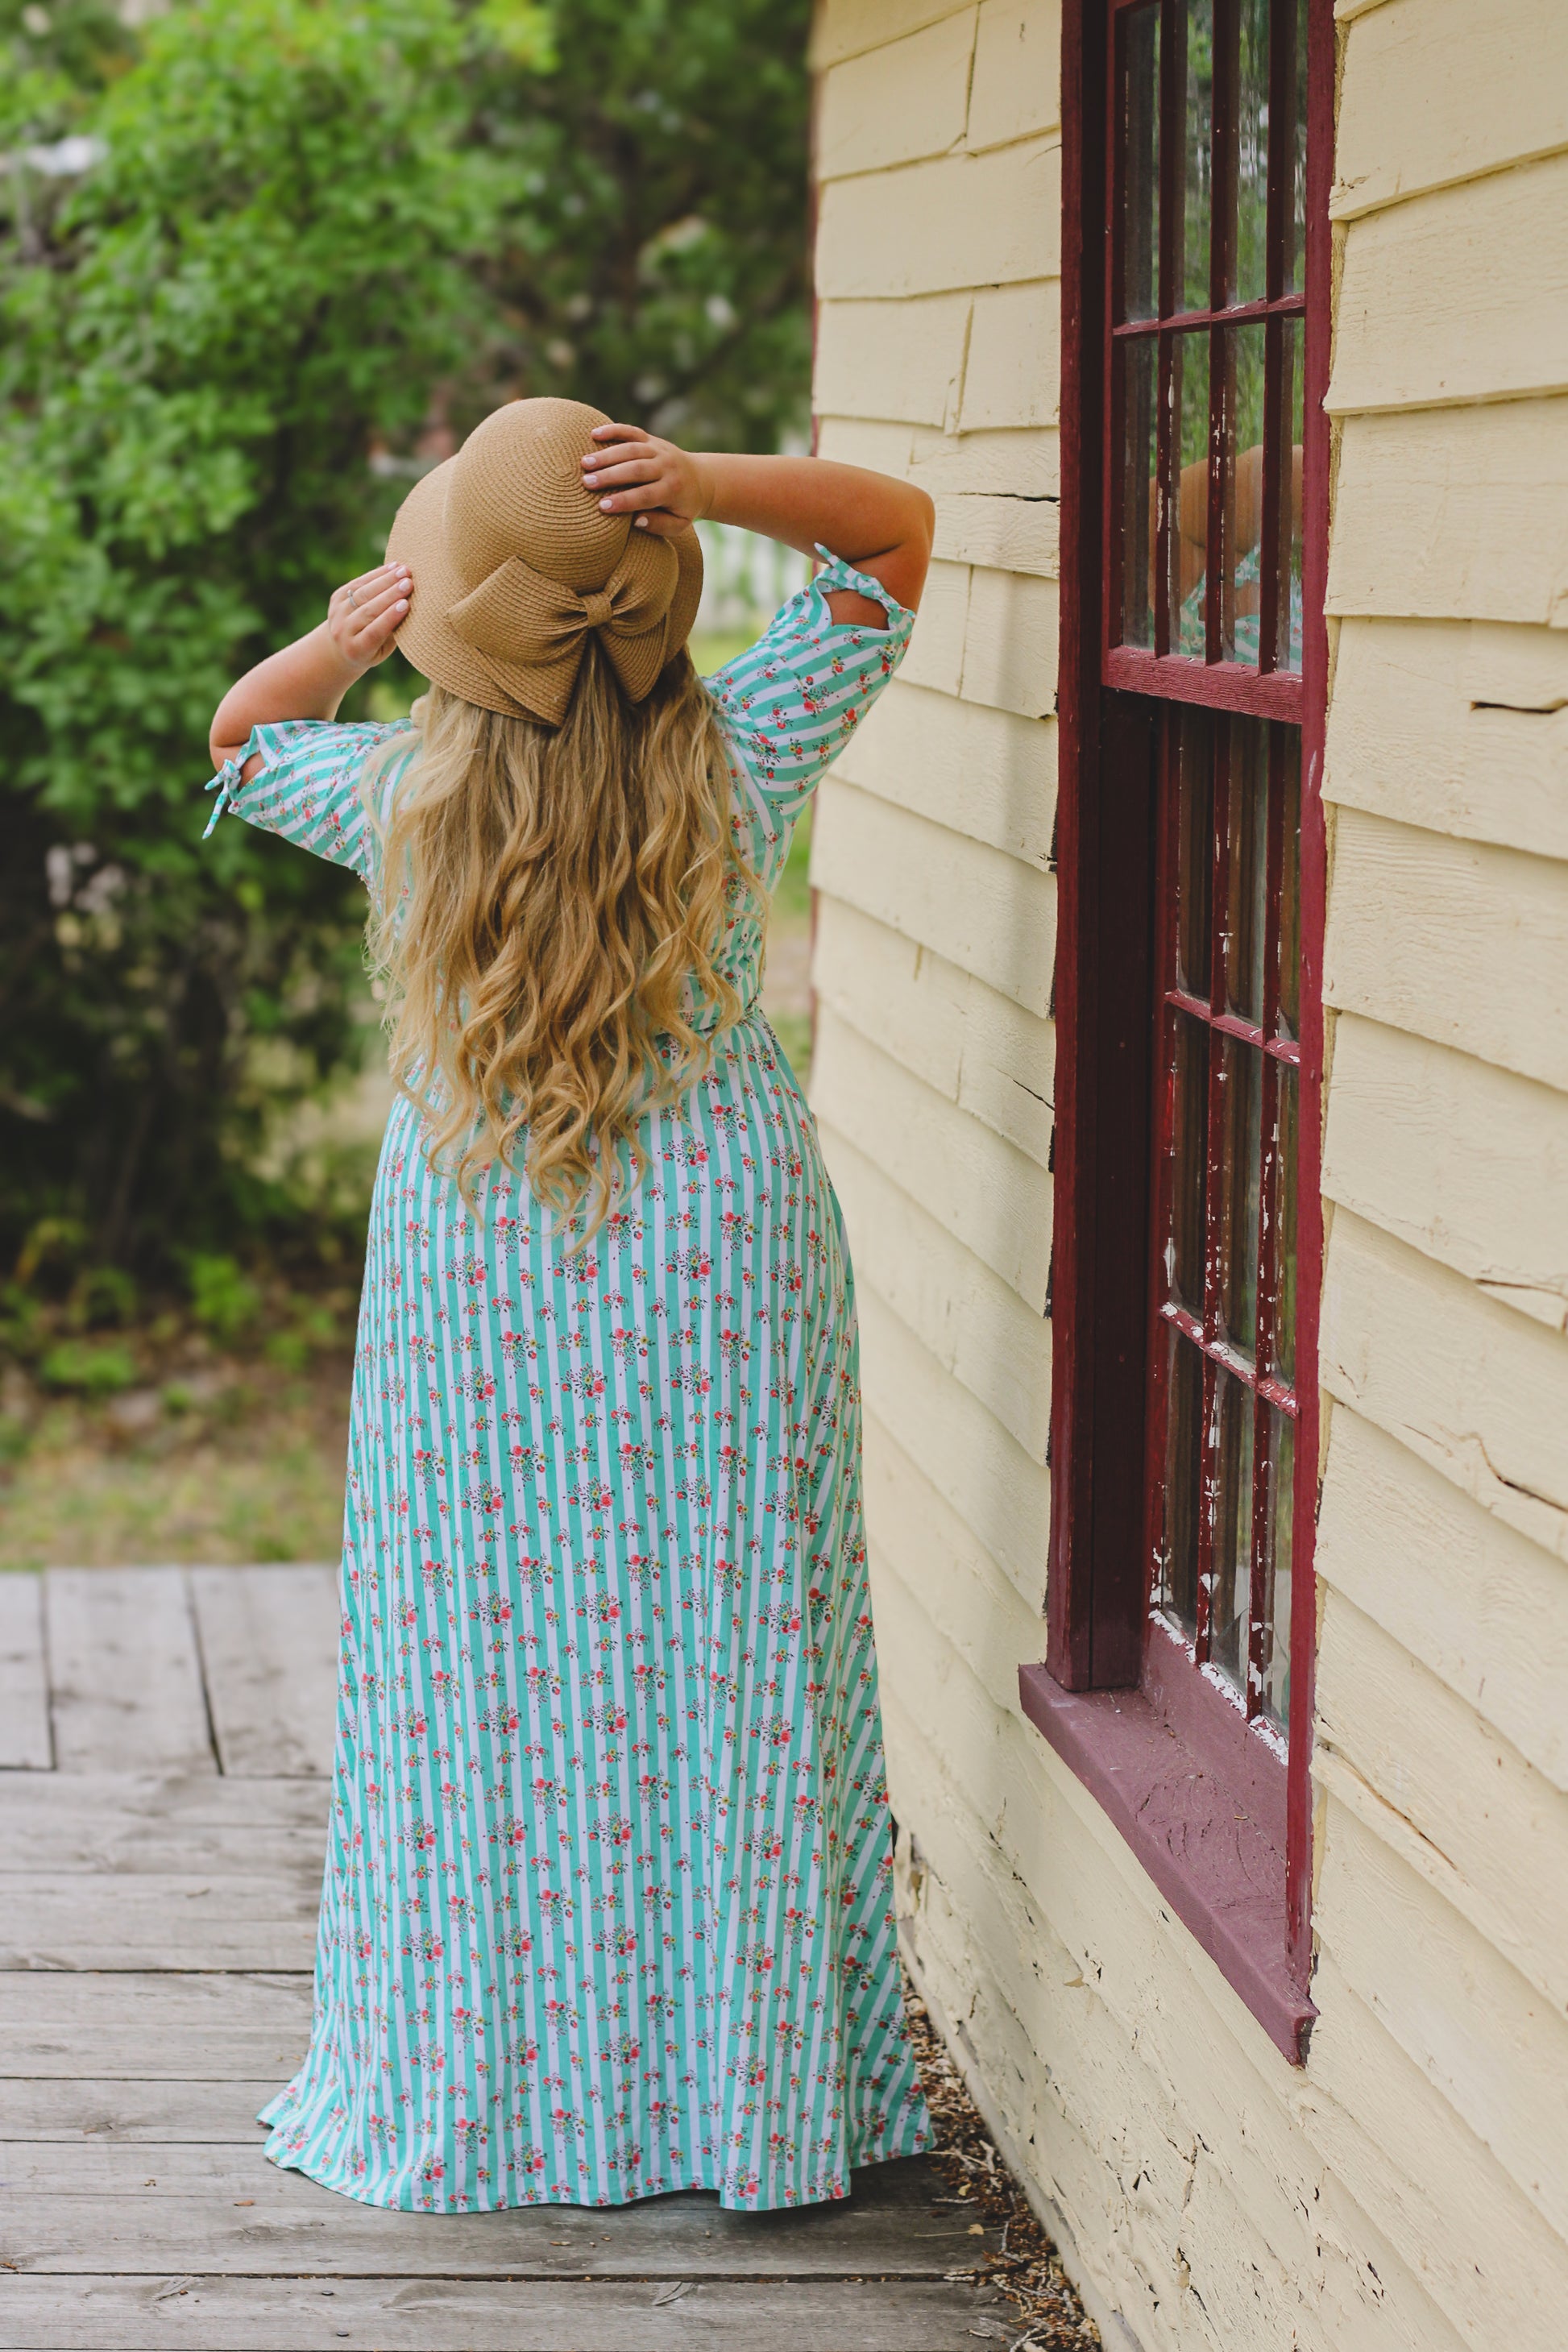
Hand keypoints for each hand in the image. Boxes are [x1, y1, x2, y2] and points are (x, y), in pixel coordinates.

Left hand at [326, 562, 410, 671]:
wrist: (341, 647)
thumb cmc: (373, 650)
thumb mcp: (383, 648)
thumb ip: (393, 631)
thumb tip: (410, 606)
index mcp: (356, 649)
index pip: (374, 632)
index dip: (389, 617)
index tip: (406, 604)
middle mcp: (342, 631)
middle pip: (368, 610)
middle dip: (390, 594)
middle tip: (408, 583)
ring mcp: (337, 613)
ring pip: (363, 593)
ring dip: (385, 580)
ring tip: (404, 571)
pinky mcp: (337, 597)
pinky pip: (358, 583)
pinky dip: (376, 574)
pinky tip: (392, 567)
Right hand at [580, 423, 710, 537]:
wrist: (701, 479)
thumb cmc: (683, 507)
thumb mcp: (679, 523)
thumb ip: (660, 525)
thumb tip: (636, 520)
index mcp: (672, 489)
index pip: (646, 495)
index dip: (624, 501)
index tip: (602, 507)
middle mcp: (667, 466)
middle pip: (636, 470)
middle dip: (610, 476)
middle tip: (586, 483)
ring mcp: (659, 450)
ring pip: (631, 449)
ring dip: (607, 455)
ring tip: (584, 463)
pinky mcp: (651, 439)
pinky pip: (632, 431)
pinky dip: (613, 430)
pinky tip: (594, 434)